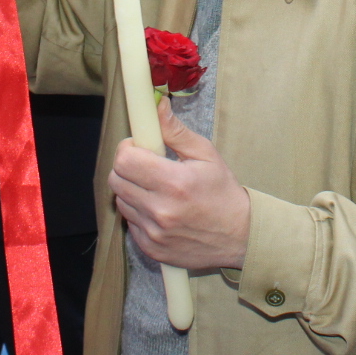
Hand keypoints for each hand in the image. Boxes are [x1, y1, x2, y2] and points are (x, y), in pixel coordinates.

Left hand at [110, 102, 250, 270]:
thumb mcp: (207, 155)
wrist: (239, 238)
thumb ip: (176, 131)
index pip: (125, 160)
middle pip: (116, 179)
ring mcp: (153, 232)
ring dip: (132, 190)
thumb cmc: (223, 193)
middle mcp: (160, 210)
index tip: (139, 146)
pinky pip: (130, 222)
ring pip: (120, 201)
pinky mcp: (150, 248)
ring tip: (156, 189)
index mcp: (175, 183)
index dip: (128, 148)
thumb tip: (157, 106)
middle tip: (146, 165)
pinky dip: (139, 212)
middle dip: (127, 167)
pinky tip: (160, 209)